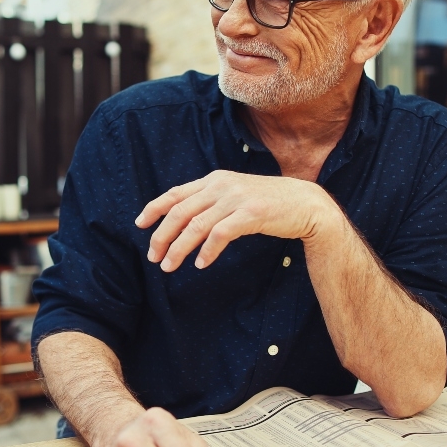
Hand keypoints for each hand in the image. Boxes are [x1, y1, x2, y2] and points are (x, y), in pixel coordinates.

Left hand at [135, 170, 337, 270]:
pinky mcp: (250, 214)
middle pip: (179, 211)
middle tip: (153, 257)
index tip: (140, 225)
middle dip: (161, 236)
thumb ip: (212, 202)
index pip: (175, 193)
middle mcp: (221, 186)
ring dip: (178, 248)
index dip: (154, 208)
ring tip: (169, 266)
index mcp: (214, 180)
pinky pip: (220, 234)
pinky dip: (207, 251)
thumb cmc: (269, 204)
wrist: (306, 204)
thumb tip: (184, 219)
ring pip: (195, 225)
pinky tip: (200, 264)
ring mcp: (235, 199)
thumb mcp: (236, 196)